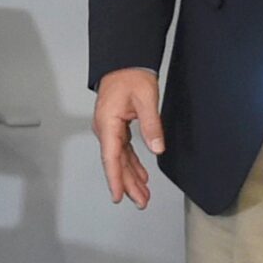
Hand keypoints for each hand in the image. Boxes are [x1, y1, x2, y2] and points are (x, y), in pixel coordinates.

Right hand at [92, 68, 164, 207]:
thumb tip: (157, 148)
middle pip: (116, 163)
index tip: (119, 196)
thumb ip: (152, 125)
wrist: (124, 61)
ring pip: (120, 159)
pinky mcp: (117, 127)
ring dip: (131, 176)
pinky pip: (123, 151)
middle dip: (128, 184)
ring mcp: (110, 129)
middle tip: (141, 201)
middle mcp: (105, 129)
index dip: (115, 179)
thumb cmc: (131, 75)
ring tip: (143, 194)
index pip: (111, 158)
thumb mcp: (146, 99)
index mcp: (108, 123)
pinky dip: (132, 164)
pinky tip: (140, 175)